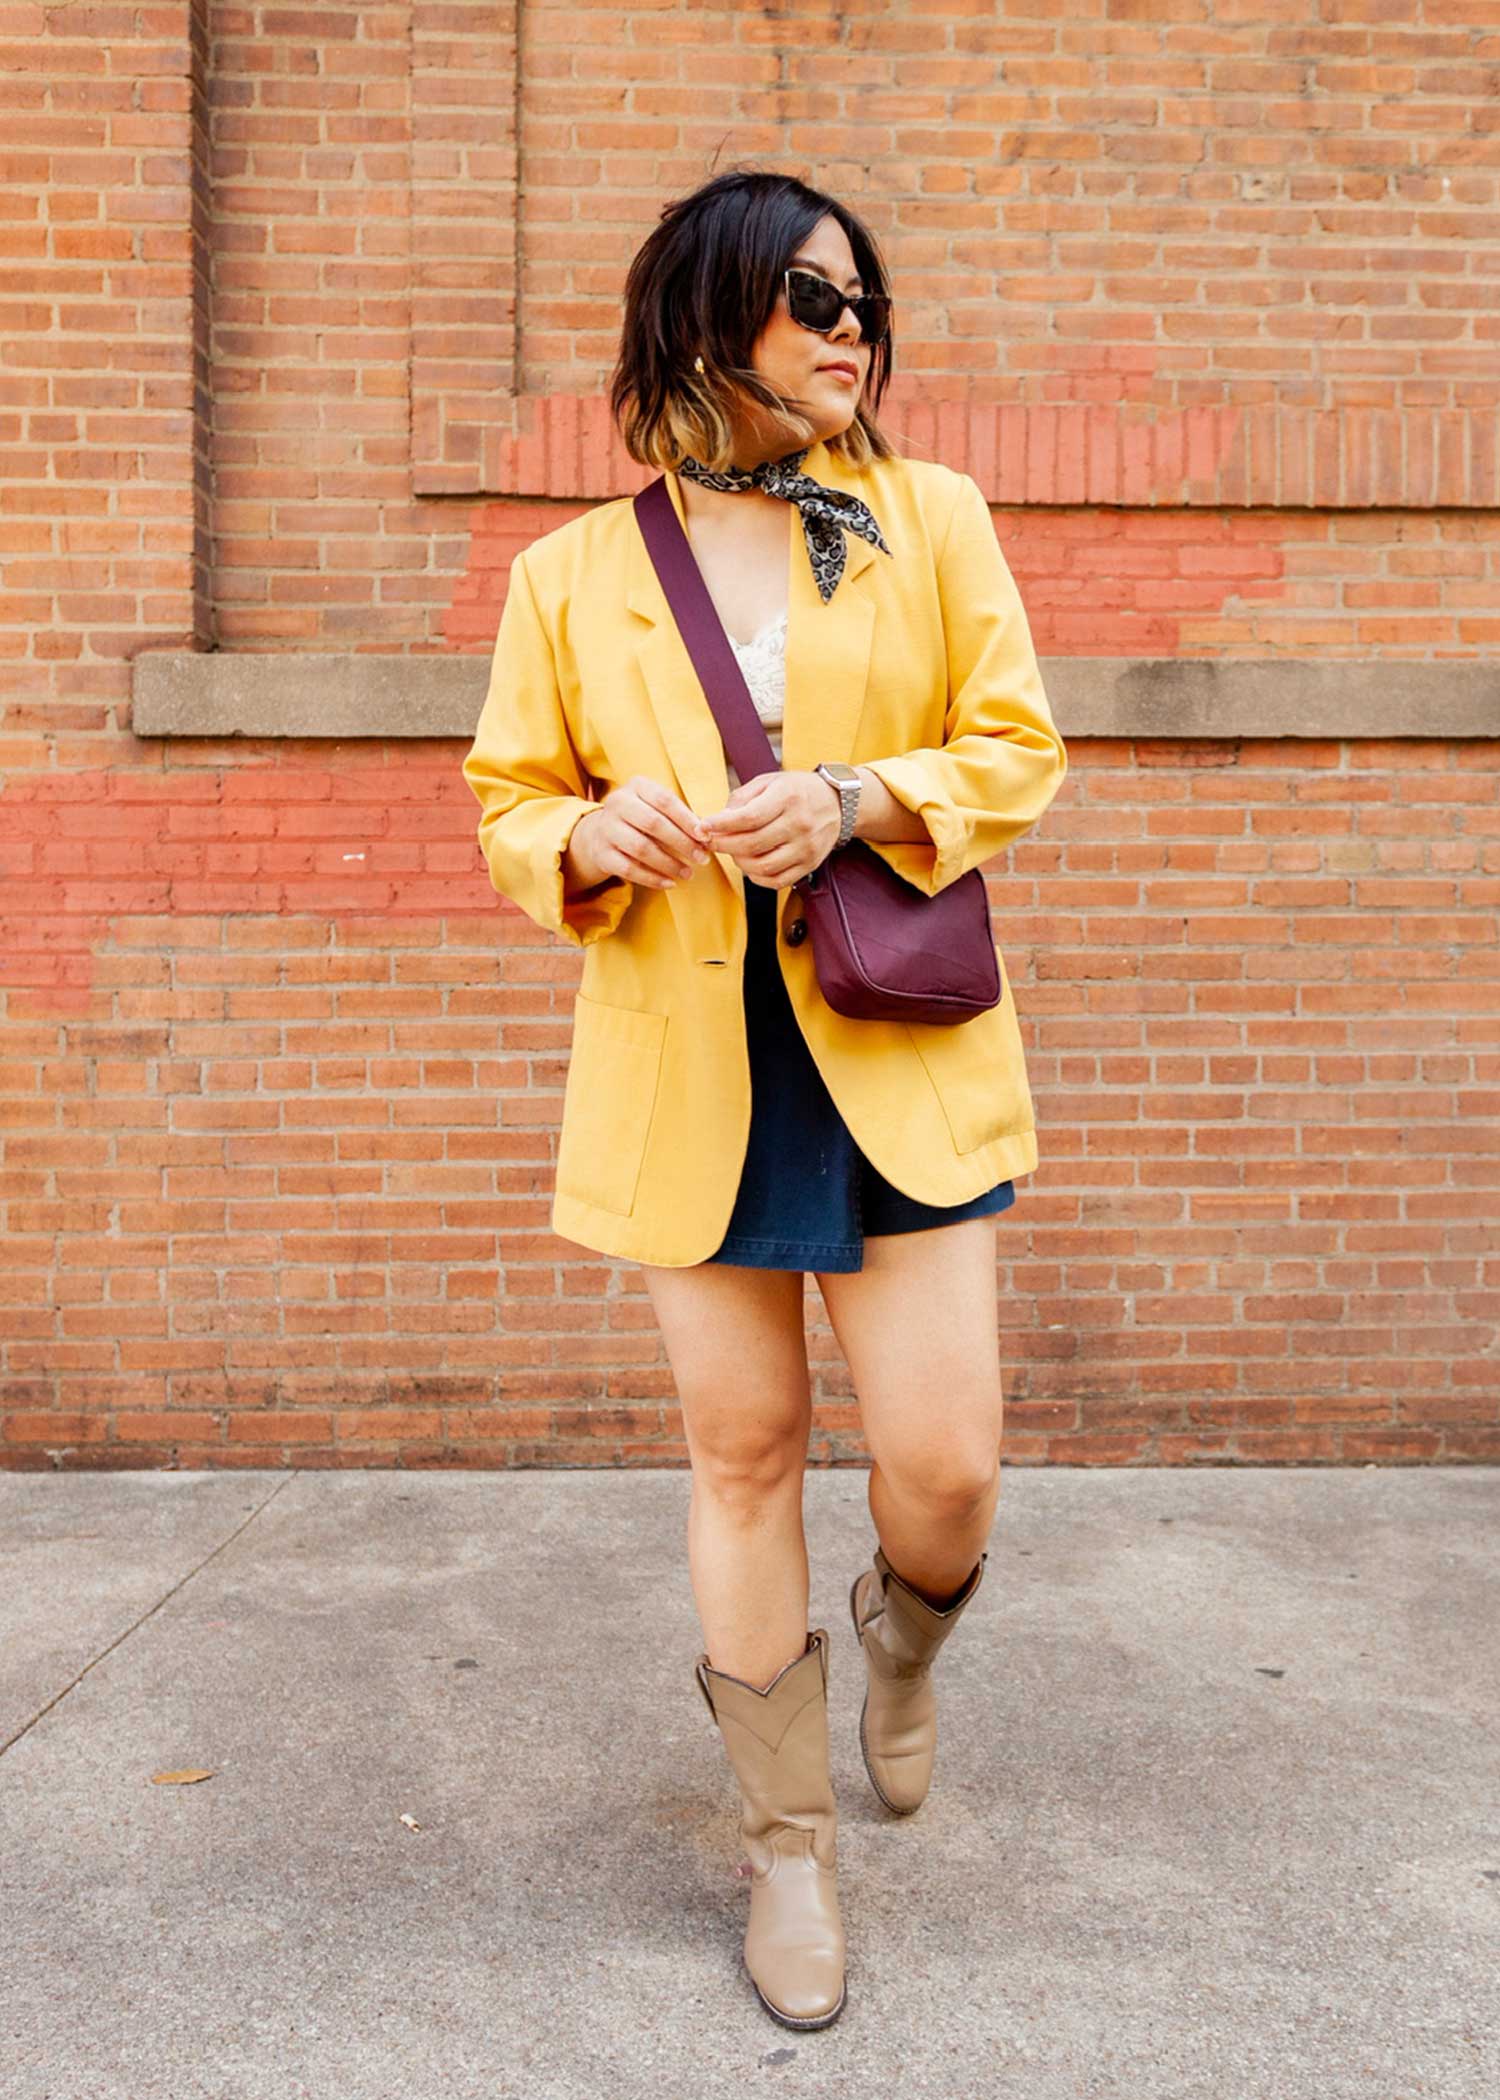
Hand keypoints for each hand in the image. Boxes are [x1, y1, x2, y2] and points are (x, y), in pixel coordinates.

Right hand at [565, 775, 712, 891]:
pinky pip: (629, 869)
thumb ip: (679, 816)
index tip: (705, 837)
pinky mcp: (602, 854)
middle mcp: (618, 803)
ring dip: (669, 863)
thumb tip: (706, 836)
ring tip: (688, 873)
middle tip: (702, 858)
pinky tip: (669, 883)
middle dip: (682, 843)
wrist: (599, 833)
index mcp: (636, 786)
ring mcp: (606, 829)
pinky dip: (652, 878)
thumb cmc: (640, 818)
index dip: (687, 820)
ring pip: (641, 848)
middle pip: (653, 823)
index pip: (665, 800)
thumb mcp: (656, 807)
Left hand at [697, 771, 843, 888]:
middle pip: (752, 844)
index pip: (749, 817)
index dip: (721, 825)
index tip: (703, 826)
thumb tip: (718, 821)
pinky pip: (777, 880)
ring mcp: (806, 848)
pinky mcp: (809, 865)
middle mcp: (799, 824)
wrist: (838, 804)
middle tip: (710, 841)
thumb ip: (742, 798)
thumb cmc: (798, 791)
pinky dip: (757, 877)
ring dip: (739, 862)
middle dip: (723, 845)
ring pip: (763, 866)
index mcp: (788, 798)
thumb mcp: (770, 782)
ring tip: (732, 851)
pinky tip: (750, 865)